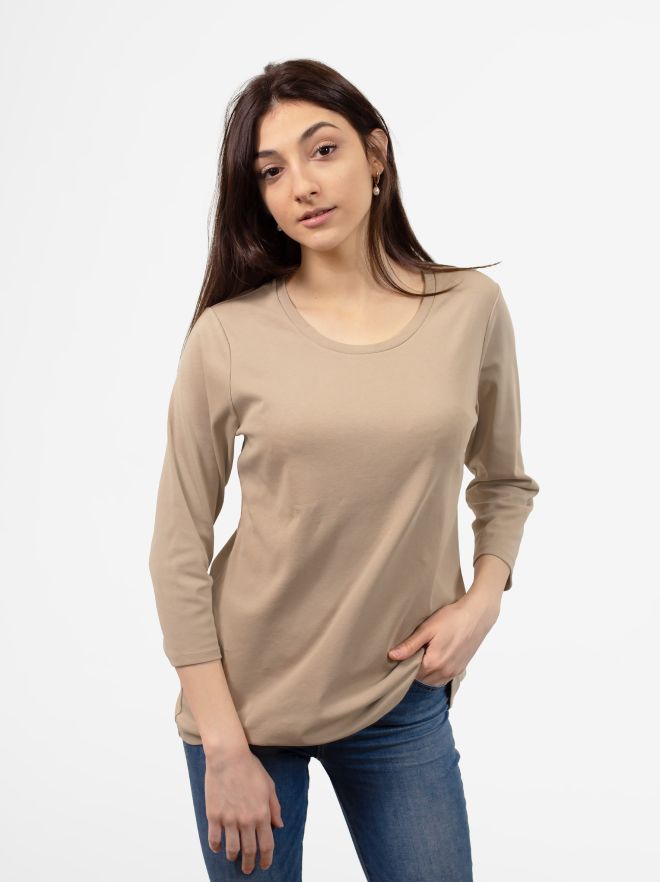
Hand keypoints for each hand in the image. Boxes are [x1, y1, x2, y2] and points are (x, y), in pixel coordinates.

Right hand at [204, 746, 284, 873]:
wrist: (228, 757)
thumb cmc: (250, 768)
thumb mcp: (269, 786)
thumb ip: (274, 807)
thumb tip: (278, 825)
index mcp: (262, 814)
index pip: (266, 845)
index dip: (266, 859)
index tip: (264, 865)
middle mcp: (246, 820)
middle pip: (249, 851)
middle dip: (249, 864)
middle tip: (248, 869)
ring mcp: (229, 819)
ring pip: (232, 849)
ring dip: (233, 857)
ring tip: (233, 858)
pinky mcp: (214, 815)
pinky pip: (214, 839)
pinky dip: (216, 847)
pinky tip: (218, 848)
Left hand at [387, 589, 501, 685]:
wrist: (477, 615)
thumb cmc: (451, 618)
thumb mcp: (427, 629)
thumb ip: (410, 645)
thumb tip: (392, 656)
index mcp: (433, 663)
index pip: (411, 672)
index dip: (405, 663)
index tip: (404, 652)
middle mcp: (444, 672)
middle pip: (422, 678)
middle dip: (415, 668)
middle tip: (414, 651)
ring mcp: (454, 672)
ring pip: (433, 680)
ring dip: (426, 672)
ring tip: (424, 654)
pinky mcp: (461, 669)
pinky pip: (444, 678)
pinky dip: (437, 673)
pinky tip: (436, 658)